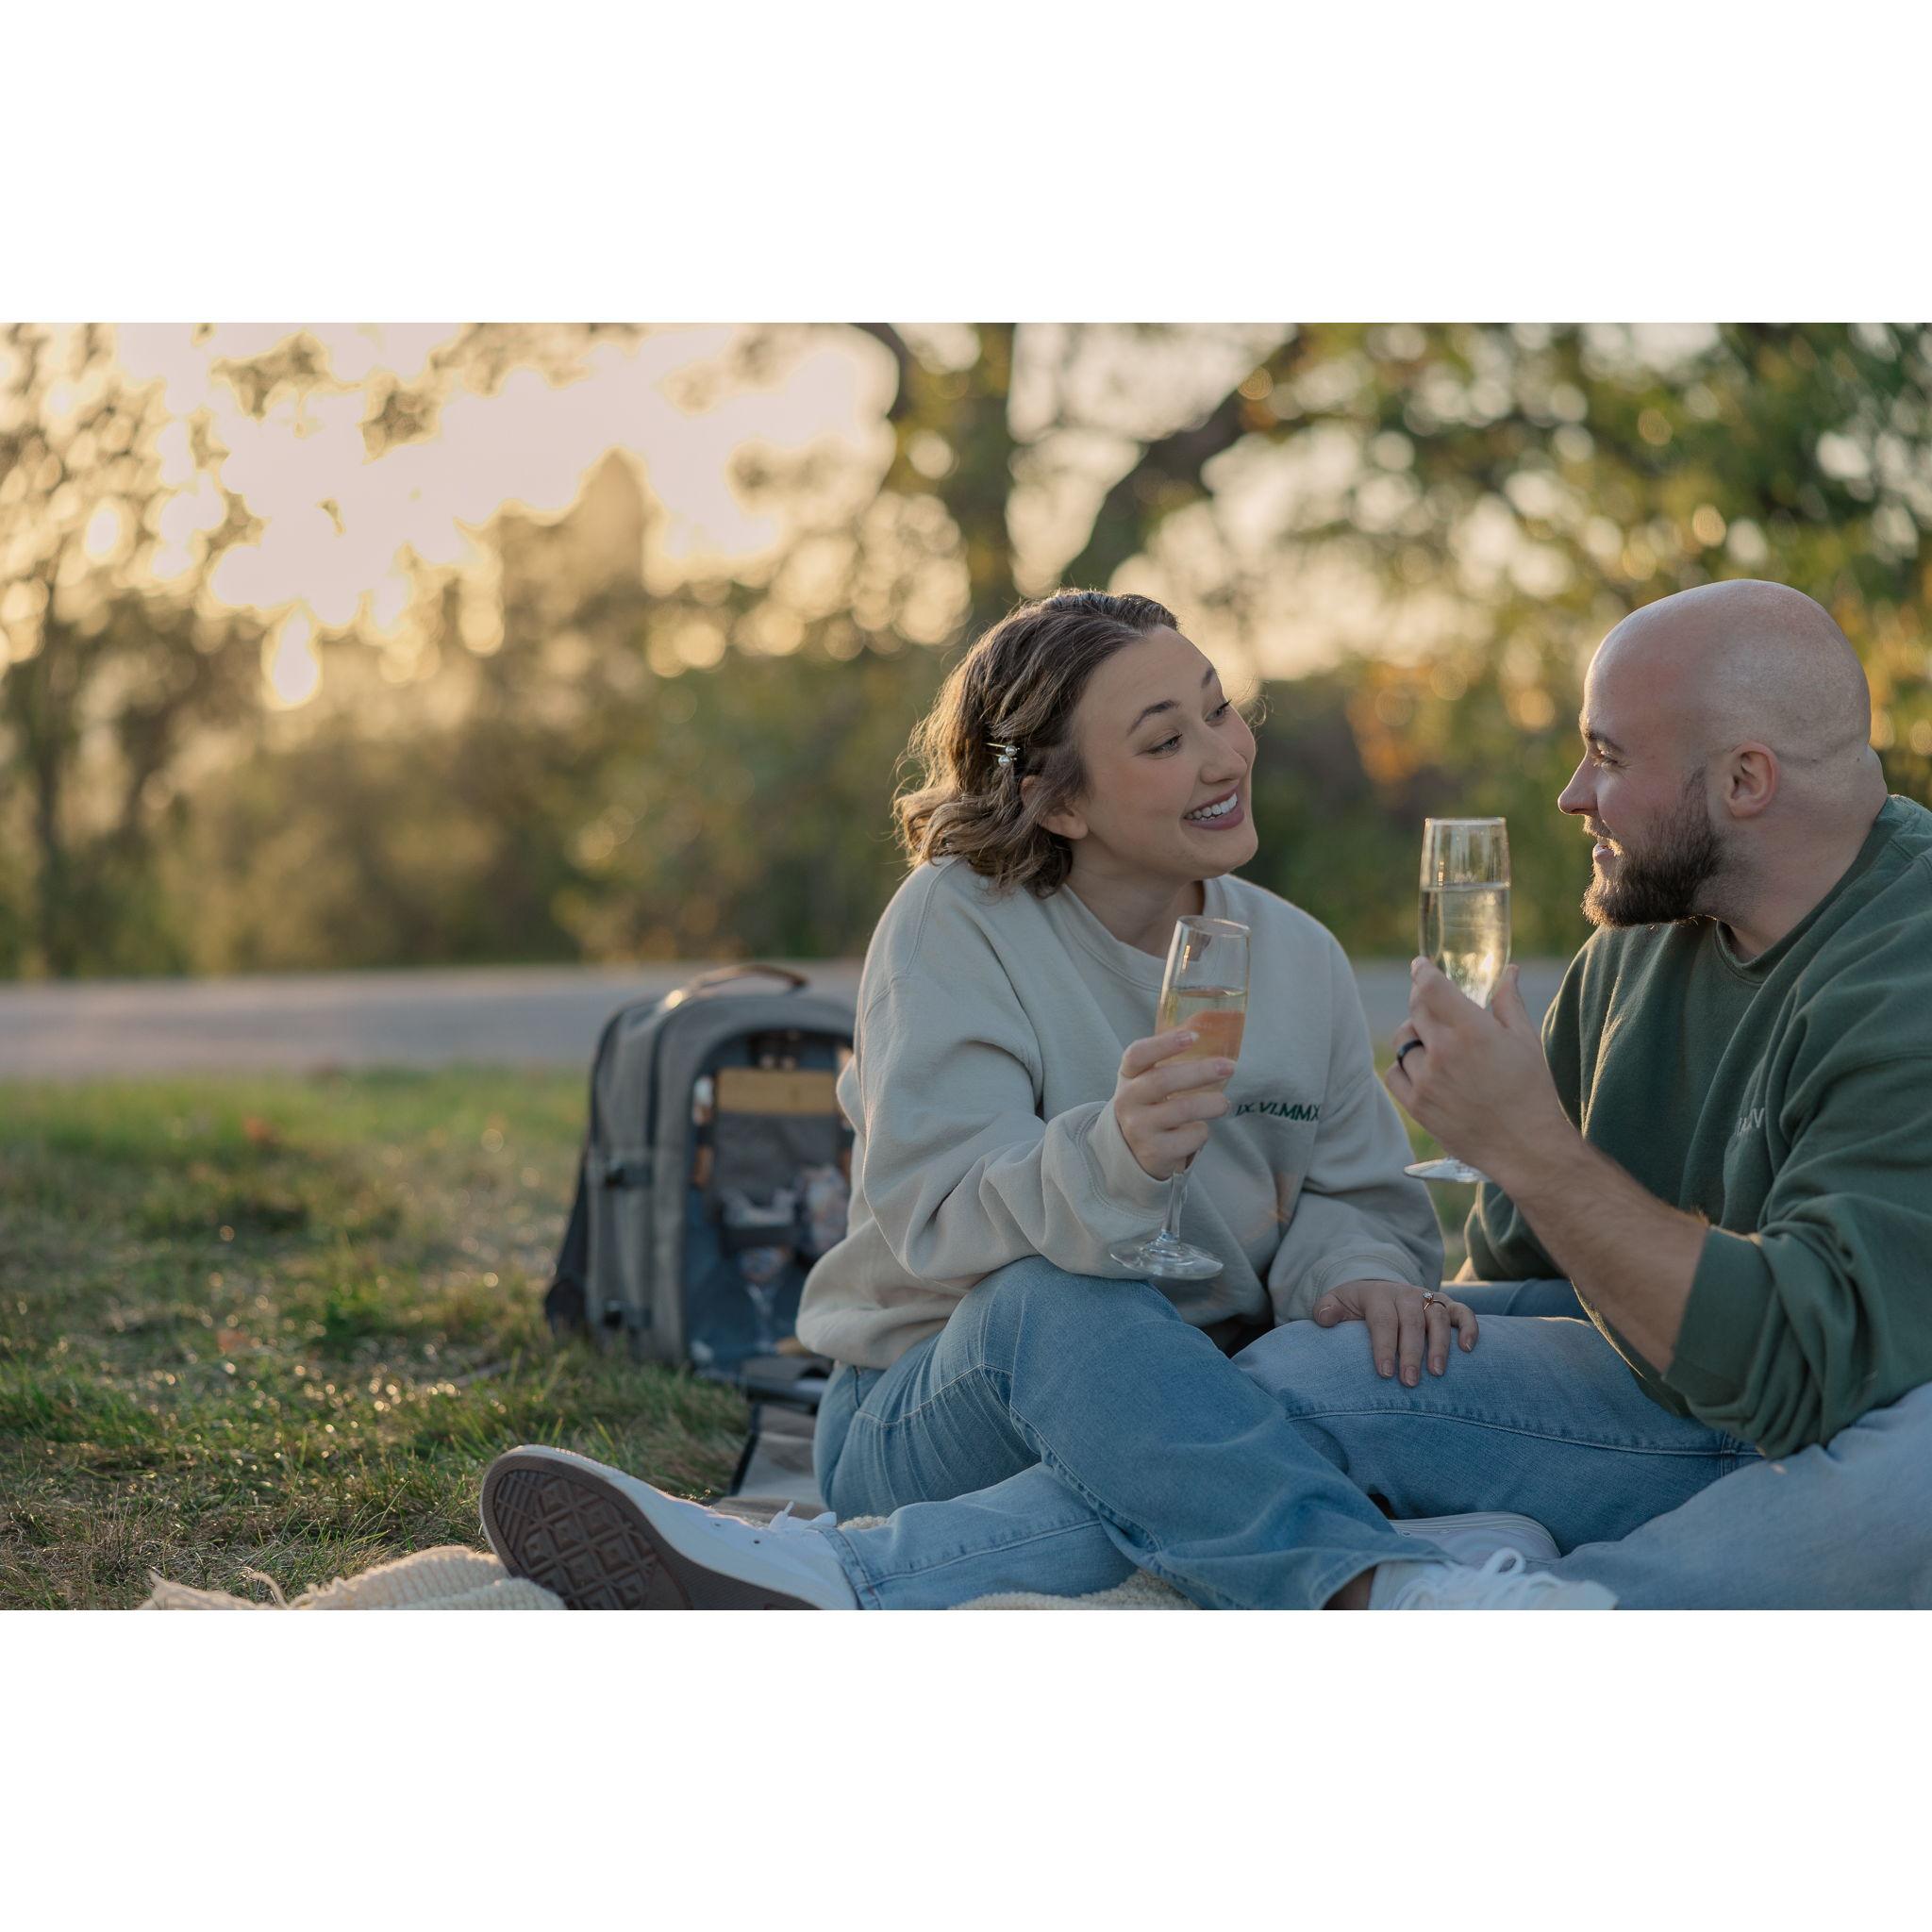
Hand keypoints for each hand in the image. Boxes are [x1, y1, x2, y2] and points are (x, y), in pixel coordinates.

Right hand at [1113, 1027, 1236, 1180]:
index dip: (1164, 1044)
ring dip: (1211, 1103)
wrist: (1132, 1152)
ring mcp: (1138, 1128)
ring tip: (1223, 1103)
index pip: (1138, 1055)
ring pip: (1182, 1110)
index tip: (1193, 1036)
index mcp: (1128, 1076)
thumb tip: (1209, 1026)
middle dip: (1200, 1072)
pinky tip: (1198, 1129)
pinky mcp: (1154, 1152)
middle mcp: (1127, 1101)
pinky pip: (1189, 1137)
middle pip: (1163, 1081)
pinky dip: (1202, 1132)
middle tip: (1229, 1067)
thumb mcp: (1151, 1080)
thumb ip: (1172, 1059)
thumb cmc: (1151, 1105)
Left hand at [1311, 1278, 1478, 1384]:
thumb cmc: (1355, 1306)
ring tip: (1437, 1373)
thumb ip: (1326, 1310)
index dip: (1384, 1346)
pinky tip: (1467, 1349)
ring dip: (1440, 1345)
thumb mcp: (1335, 1303)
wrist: (1377, 1289)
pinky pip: (1463, 1311)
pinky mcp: (1445, 1304)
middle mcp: (1405, 1294)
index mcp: (1377, 1295)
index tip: (1385, 1373)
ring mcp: (1427, 1298)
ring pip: (1438, 1317)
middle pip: (1412, 1321)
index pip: (1382, 1320)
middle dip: (1411, 1352)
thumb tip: (1325, 1318)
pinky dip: (1469, 1327)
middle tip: (1409, 1382)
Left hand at [1384, 961, 1571, 1189]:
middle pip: (1416, 1010)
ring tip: (1435, 1041)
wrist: (1525, 1147)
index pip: (1432, 988)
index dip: (1422, 971)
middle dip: (1422, 999)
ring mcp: (1426, 1080)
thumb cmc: (1531, 1092)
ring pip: (1403, 1041)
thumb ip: (1508, 1002)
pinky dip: (1404, 1065)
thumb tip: (1508, 972)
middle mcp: (1443, 1052)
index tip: (1420, 965)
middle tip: (1432, 1001)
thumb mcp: (1526, 1041)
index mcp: (1471, 1030)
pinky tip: (1422, 1067)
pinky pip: (1394, 1073)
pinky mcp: (1416, 1105)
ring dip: (1415, 1034)